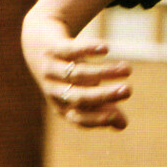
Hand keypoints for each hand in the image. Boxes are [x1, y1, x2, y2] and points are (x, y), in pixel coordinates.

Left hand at [21, 0, 130, 127]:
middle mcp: (54, 89)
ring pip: (79, 73)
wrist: (37, 41)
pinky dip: (87, 49)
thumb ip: (102, 107)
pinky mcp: (52, 48)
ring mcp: (51, 68)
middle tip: (128, 91)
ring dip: (105, 71)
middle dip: (105, 95)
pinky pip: (69, 50)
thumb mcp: (83, 90)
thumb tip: (123, 125)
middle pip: (79, 96)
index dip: (97, 119)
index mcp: (61, 105)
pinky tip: (106, 48)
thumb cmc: (66, 72)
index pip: (78, 118)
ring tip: (128, 69)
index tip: (119, 117)